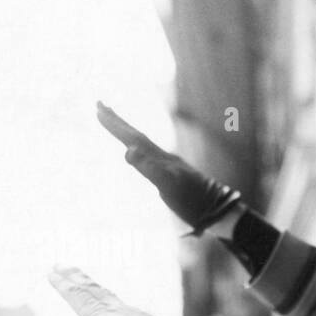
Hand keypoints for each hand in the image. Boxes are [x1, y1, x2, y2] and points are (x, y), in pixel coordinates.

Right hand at [48, 267, 188, 315]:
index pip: (78, 296)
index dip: (63, 285)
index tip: (51, 272)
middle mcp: (114, 310)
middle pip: (89, 289)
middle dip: (73, 277)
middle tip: (61, 264)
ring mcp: (127, 314)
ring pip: (102, 293)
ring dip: (88, 284)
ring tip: (81, 276)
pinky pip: (115, 302)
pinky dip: (105, 296)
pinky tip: (110, 302)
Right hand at [96, 102, 240, 233]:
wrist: (218, 211)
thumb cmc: (192, 201)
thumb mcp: (168, 186)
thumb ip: (149, 168)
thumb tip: (128, 149)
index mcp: (159, 158)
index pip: (133, 137)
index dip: (115, 125)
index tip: (98, 108)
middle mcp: (164, 157)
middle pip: (137, 135)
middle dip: (117, 121)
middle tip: (99, 104)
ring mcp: (170, 166)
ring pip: (144, 144)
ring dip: (127, 132)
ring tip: (115, 123)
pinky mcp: (174, 175)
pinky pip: (151, 157)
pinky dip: (140, 150)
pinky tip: (139, 152)